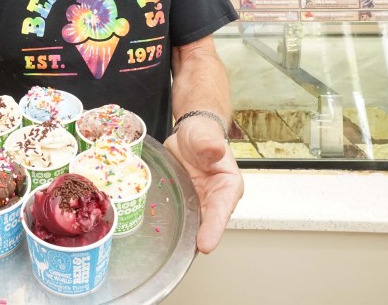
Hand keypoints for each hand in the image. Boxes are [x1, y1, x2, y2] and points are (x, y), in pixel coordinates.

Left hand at [164, 117, 243, 253]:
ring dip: (185, 236)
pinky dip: (172, 226)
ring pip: (193, 223)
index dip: (214, 228)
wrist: (190, 133)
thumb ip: (208, 144)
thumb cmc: (202, 134)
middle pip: (208, 223)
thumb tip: (215, 149)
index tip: (206, 245)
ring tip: (173, 253)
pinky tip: (160, 236)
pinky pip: (179, 216)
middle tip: (185, 254)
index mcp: (228, 185)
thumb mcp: (204, 136)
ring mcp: (199, 202)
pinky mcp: (184, 202)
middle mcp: (216, 198)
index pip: (222, 210)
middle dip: (198, 239)